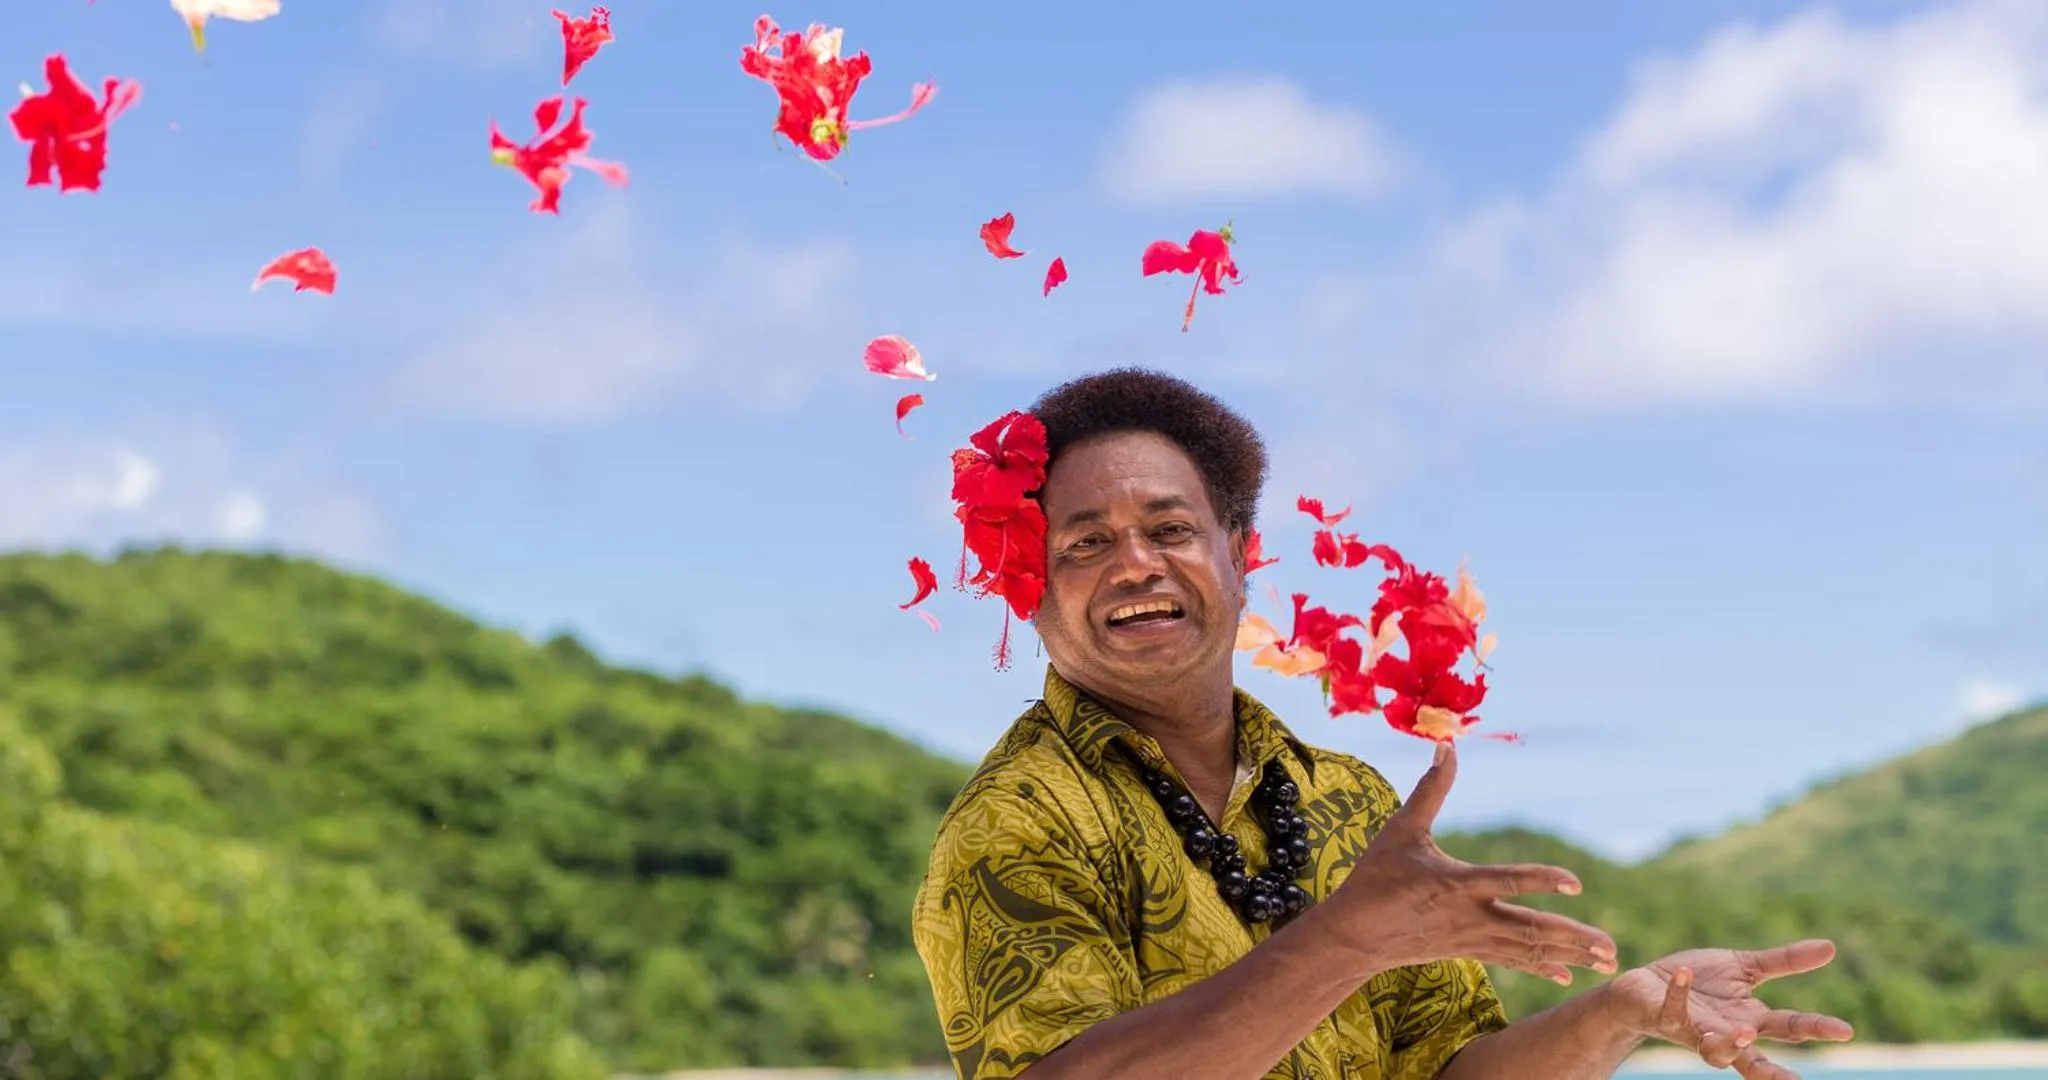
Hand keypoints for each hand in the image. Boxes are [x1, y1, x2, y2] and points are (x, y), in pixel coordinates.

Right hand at [1321, 742, 1617, 984]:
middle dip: (1572, 938)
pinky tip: (1567, 974)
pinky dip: (1540, 966)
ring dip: (1569, 954)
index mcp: (1454, 883)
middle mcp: (1468, 916)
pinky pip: (1511, 959)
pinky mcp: (1466, 951)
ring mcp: (1470, 938)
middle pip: (1529, 929)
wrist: (1352, 936)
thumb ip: (1430, 790)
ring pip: (1527, 949)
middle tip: (1610, 949)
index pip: (1505, 881)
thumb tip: (1446, 746)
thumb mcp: (1400, 831)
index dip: (1540, 881)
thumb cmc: (1375, 878)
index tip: (1576, 882)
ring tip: (1606, 961)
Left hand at [1606, 941, 1855, 1078]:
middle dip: (1773, 1072)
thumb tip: (1830, 947)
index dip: (1815, 1029)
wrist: (1646, 984)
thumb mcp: (1744, 967)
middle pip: (1753, 1056)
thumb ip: (1784, 962)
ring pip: (1712, 1052)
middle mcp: (1725, 1033)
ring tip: (1744, 1032)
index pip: (1788, 1029)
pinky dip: (1680, 993)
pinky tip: (1685, 975)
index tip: (1845, 1031)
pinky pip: (1673, 1011)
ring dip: (1728, 1046)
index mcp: (1748, 1020)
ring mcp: (1695, 1030)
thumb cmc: (1698, 983)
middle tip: (1794, 1079)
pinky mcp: (1666, 1016)